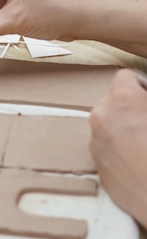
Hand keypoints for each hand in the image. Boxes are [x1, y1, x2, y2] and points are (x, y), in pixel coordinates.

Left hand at [90, 69, 146, 228]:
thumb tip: (143, 105)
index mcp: (121, 100)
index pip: (125, 76)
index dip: (142, 85)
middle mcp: (101, 116)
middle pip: (114, 100)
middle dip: (132, 106)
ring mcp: (95, 140)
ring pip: (109, 122)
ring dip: (124, 126)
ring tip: (145, 142)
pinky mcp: (96, 162)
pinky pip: (106, 143)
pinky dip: (120, 145)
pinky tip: (139, 158)